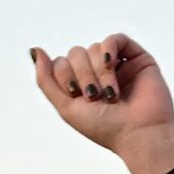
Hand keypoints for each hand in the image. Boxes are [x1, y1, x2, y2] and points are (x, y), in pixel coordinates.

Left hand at [32, 35, 173, 168]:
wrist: (139, 135)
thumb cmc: (105, 127)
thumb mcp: (66, 107)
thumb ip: (46, 80)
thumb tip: (35, 49)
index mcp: (82, 84)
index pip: (61, 63)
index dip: (65, 77)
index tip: (78, 97)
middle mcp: (99, 73)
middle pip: (76, 53)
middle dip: (83, 75)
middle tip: (96, 97)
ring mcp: (119, 65)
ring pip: (94, 48)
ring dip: (99, 71)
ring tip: (111, 94)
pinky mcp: (137, 58)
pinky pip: (115, 39)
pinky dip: (109, 48)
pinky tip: (110, 63)